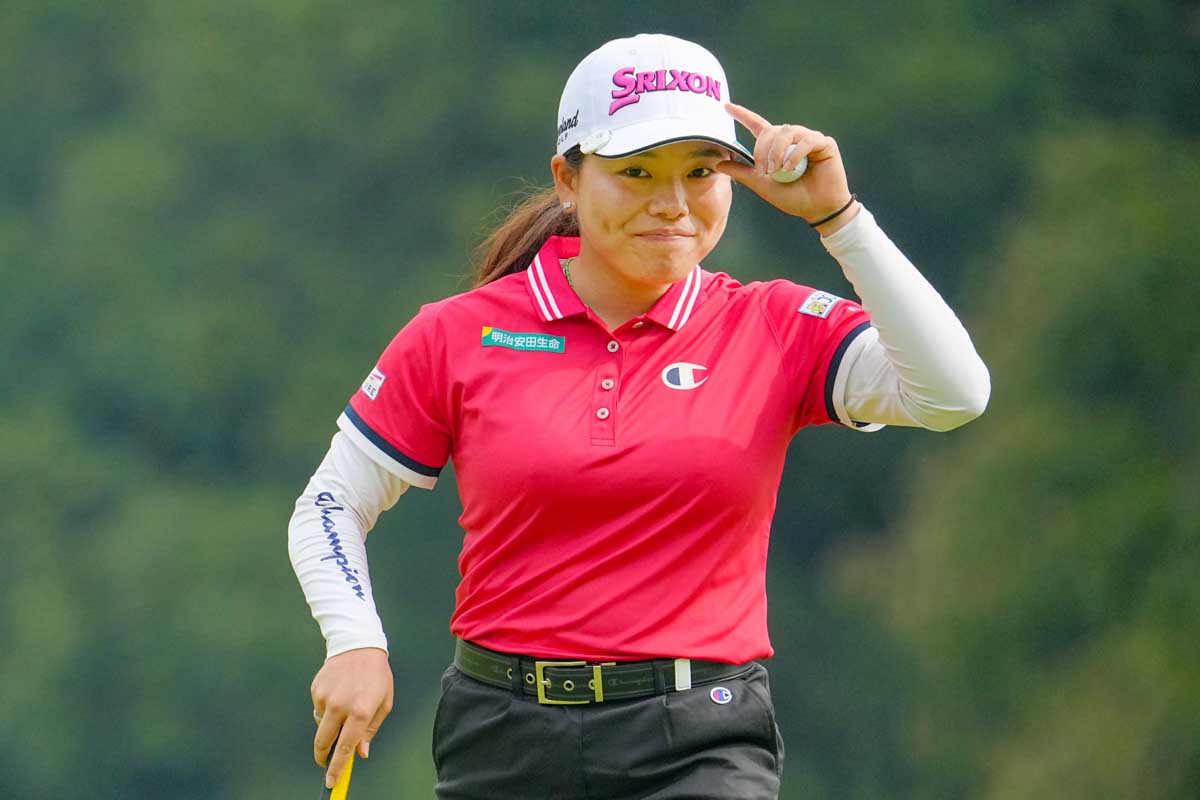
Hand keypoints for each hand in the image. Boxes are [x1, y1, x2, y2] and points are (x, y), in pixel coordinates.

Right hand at [311, 647, 393, 788]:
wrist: (358, 645)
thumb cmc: (377, 676)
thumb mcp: (384, 703)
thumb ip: (371, 730)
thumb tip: (360, 753)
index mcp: (361, 711)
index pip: (345, 747)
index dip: (337, 768)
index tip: (331, 782)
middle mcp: (341, 706)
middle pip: (324, 742)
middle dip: (323, 755)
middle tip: (325, 761)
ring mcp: (326, 697)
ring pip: (321, 725)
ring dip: (329, 725)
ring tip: (345, 706)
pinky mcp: (316, 690)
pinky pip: (318, 709)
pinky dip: (327, 709)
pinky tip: (338, 693)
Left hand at [714, 102, 858, 231]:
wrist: (818, 210)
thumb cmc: (793, 198)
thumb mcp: (762, 185)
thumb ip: (743, 173)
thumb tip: (717, 164)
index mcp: (777, 147)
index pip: (758, 125)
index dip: (743, 115)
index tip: (727, 107)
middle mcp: (792, 139)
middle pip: (770, 130)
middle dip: (762, 149)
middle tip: (763, 171)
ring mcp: (809, 139)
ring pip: (787, 132)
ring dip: (777, 152)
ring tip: (777, 171)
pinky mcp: (824, 143)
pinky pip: (806, 140)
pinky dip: (795, 154)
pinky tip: (790, 168)